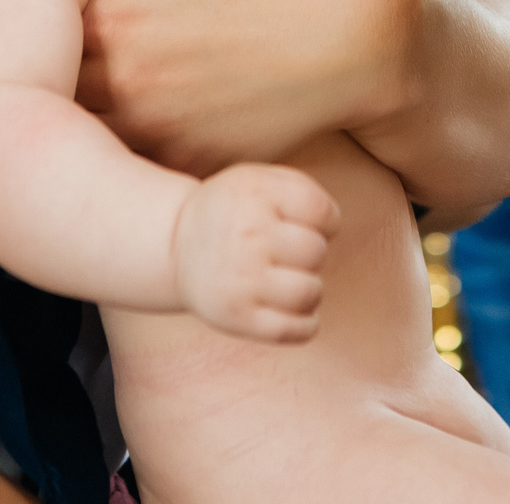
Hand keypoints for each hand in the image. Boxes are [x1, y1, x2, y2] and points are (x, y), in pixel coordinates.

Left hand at [30, 0, 418, 173]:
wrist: (366, 40)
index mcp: (115, 15)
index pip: (39, 21)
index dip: (42, 10)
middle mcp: (125, 83)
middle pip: (53, 79)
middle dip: (53, 58)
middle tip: (62, 37)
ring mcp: (157, 133)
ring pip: (83, 125)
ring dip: (83, 102)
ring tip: (119, 66)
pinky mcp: (187, 168)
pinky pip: (129, 159)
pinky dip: (126, 139)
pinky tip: (157, 102)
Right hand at [170, 163, 340, 343]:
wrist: (175, 245)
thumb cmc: (233, 210)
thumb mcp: (259, 179)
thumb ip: (303, 189)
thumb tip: (333, 225)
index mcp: (256, 195)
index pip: (322, 212)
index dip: (326, 221)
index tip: (304, 224)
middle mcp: (247, 236)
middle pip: (316, 252)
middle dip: (311, 253)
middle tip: (289, 253)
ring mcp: (241, 281)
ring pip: (310, 292)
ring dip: (310, 288)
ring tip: (290, 280)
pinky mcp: (238, 318)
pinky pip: (296, 330)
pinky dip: (307, 323)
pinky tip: (293, 308)